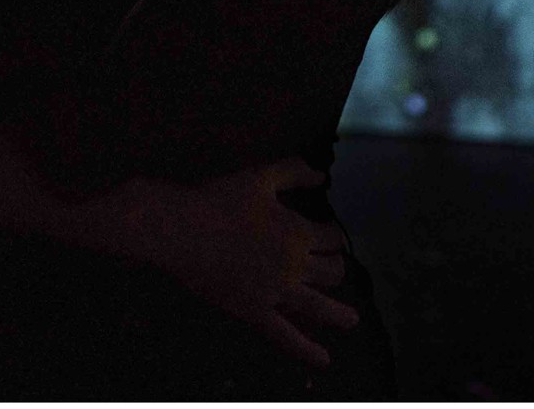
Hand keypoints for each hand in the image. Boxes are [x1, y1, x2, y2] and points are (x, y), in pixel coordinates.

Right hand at [128, 159, 358, 368]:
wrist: (182, 229)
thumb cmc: (220, 200)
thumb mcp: (261, 177)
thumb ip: (294, 172)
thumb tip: (323, 176)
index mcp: (298, 232)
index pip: (332, 238)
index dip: (333, 235)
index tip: (329, 234)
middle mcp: (295, 266)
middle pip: (331, 271)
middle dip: (334, 267)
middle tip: (331, 266)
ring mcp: (277, 292)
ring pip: (320, 306)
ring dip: (339, 313)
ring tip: (351, 320)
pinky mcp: (255, 311)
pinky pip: (285, 335)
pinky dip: (305, 350)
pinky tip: (323, 360)